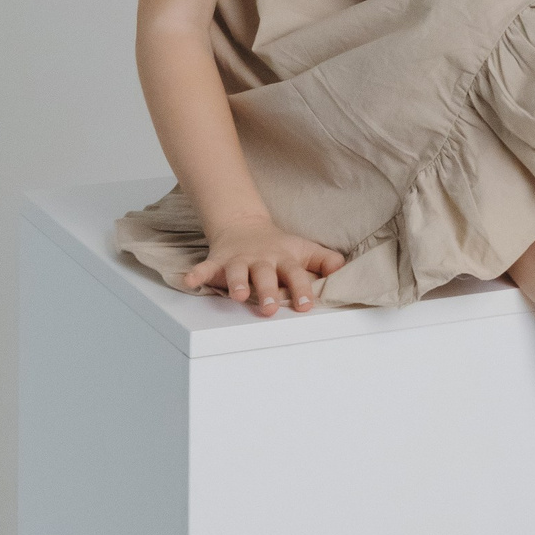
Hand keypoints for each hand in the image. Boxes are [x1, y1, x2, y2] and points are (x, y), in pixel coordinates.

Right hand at [179, 217, 343, 315]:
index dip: (301, 289)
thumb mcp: (305, 250)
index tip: (306, 306)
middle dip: (268, 291)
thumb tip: (345, 271)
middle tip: (270, 308)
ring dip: (236, 283)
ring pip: (237, 272)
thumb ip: (325, 262)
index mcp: (284, 259)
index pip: (296, 274)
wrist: (244, 225)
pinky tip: (189, 281)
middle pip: (265, 275)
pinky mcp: (218, 261)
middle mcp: (262, 260)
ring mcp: (239, 260)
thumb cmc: (279, 246)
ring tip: (237, 296)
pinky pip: (205, 268)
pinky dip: (197, 274)